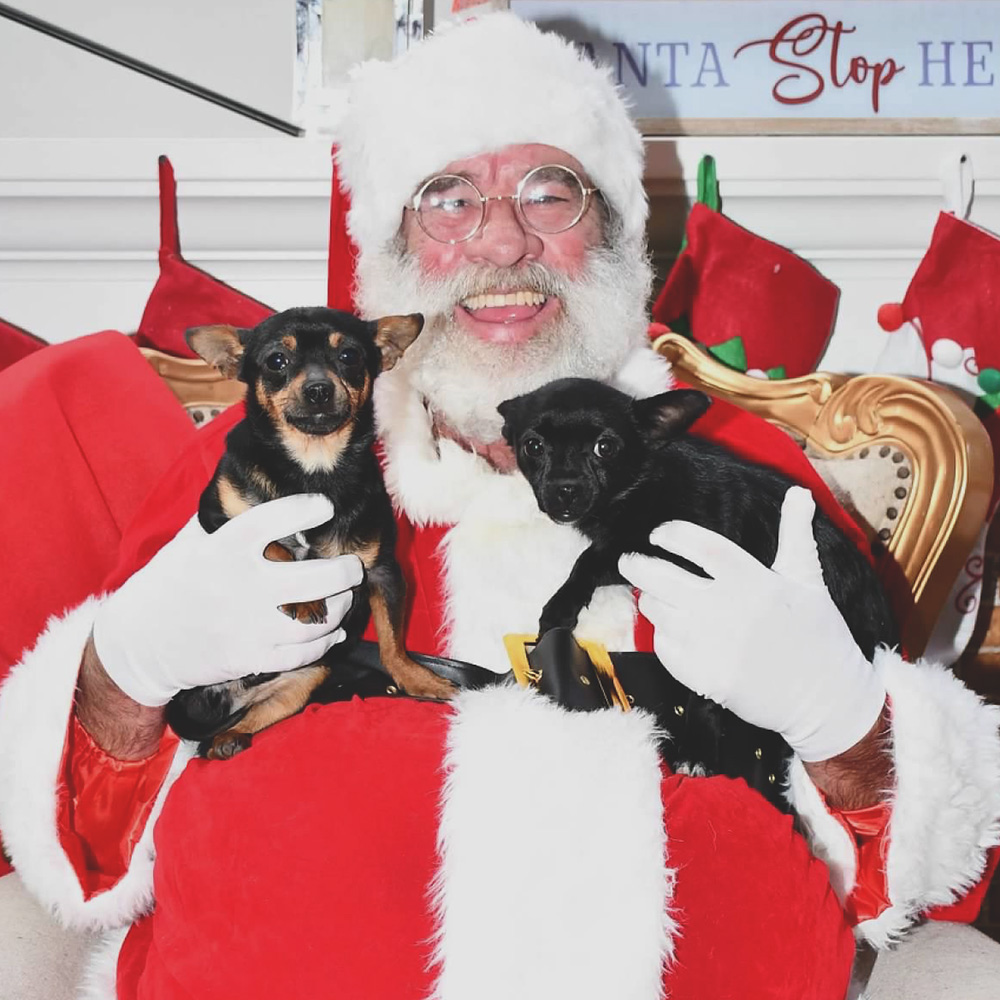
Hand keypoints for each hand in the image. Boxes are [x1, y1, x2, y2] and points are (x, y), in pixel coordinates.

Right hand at [93, 495, 362, 706]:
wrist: (139, 643)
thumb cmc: (169, 584)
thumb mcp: (189, 543)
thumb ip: (224, 519)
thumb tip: (254, 485)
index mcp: (222, 550)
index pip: (272, 521)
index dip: (304, 510)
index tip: (324, 506)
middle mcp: (240, 587)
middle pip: (313, 578)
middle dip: (344, 571)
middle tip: (352, 565)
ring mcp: (247, 626)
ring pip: (315, 620)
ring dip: (339, 608)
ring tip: (344, 597)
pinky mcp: (250, 658)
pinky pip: (302, 652)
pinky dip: (324, 641)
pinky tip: (332, 630)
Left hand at [619, 487, 886, 761]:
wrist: (826, 699)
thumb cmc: (818, 634)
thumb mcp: (809, 580)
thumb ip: (796, 534)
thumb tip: (800, 492)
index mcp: (751, 580)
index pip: (698, 545)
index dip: (672, 534)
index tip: (659, 534)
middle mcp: (725, 608)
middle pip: (662, 578)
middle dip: (637, 566)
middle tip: (628, 560)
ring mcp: (710, 644)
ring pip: (658, 612)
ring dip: (651, 601)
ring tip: (656, 597)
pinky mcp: (702, 676)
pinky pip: (664, 647)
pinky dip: (663, 637)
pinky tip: (673, 631)